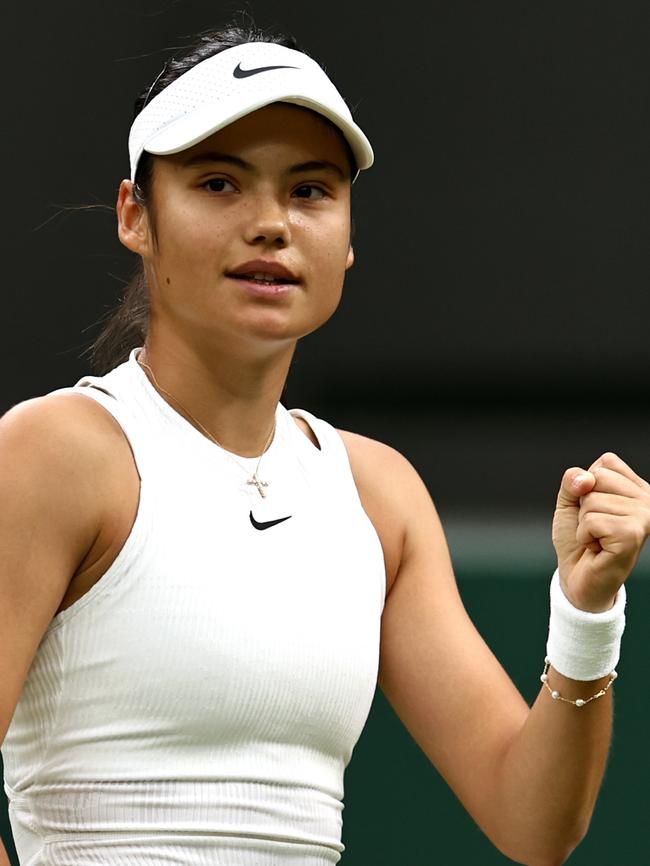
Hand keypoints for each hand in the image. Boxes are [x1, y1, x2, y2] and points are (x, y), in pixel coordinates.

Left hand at [552, 452, 649, 611]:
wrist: (577, 577)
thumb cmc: (577, 539)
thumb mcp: (570, 502)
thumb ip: (573, 481)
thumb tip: (586, 479)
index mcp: (636, 488)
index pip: (607, 462)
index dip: (587, 485)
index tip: (594, 509)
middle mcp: (647, 501)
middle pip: (598, 478)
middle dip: (583, 504)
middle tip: (594, 527)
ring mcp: (644, 517)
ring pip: (592, 500)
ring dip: (583, 523)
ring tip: (596, 539)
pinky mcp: (633, 535)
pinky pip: (592, 520)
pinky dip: (585, 535)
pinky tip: (597, 548)